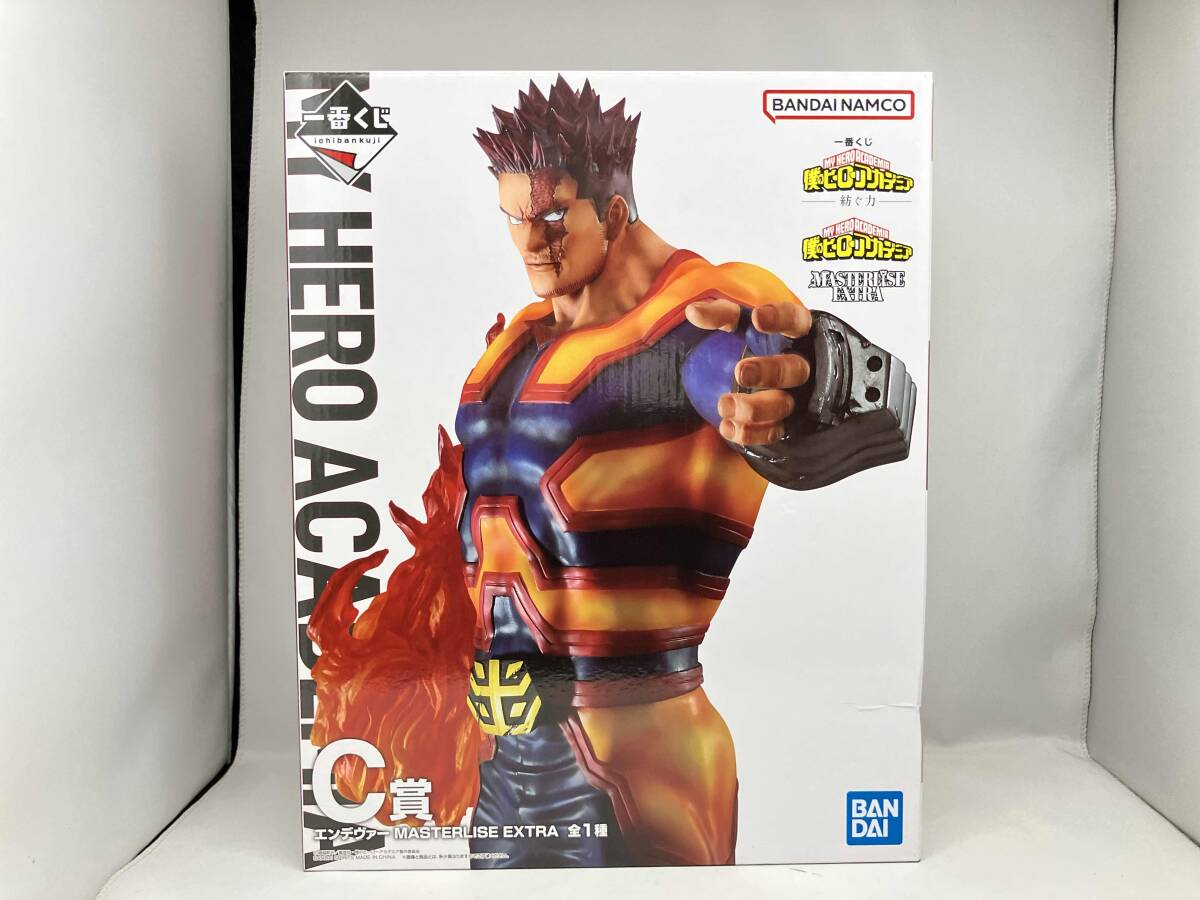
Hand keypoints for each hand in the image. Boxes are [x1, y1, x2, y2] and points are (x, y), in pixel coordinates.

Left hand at [684, 298, 812, 444]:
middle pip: (795, 369)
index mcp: (795, 333)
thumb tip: (693, 312)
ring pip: (783, 405)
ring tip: (724, 405)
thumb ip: (721, 314)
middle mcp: (801, 364)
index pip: (796, 320)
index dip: (780, 319)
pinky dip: (750, 433)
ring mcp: (797, 396)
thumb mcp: (741, 322)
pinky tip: (727, 427)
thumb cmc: (758, 343)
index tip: (758, 319)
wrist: (771, 380)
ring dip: (754, 409)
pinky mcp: (787, 423)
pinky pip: (774, 432)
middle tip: (740, 372)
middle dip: (769, 372)